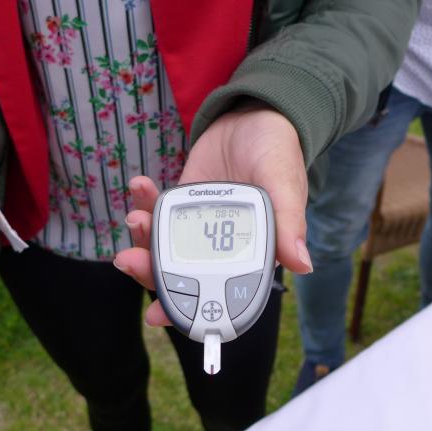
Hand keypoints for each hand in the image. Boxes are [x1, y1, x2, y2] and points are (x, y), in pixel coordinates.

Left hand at [114, 103, 312, 325]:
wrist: (256, 114)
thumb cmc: (279, 151)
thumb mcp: (285, 185)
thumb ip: (287, 224)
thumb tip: (302, 265)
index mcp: (248, 255)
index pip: (216, 294)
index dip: (189, 310)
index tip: (158, 315)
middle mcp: (220, 248)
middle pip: (179, 276)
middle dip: (150, 273)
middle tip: (128, 260)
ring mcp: (197, 227)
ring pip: (162, 248)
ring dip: (142, 239)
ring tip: (135, 219)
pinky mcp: (182, 204)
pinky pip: (157, 213)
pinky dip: (143, 203)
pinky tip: (140, 185)